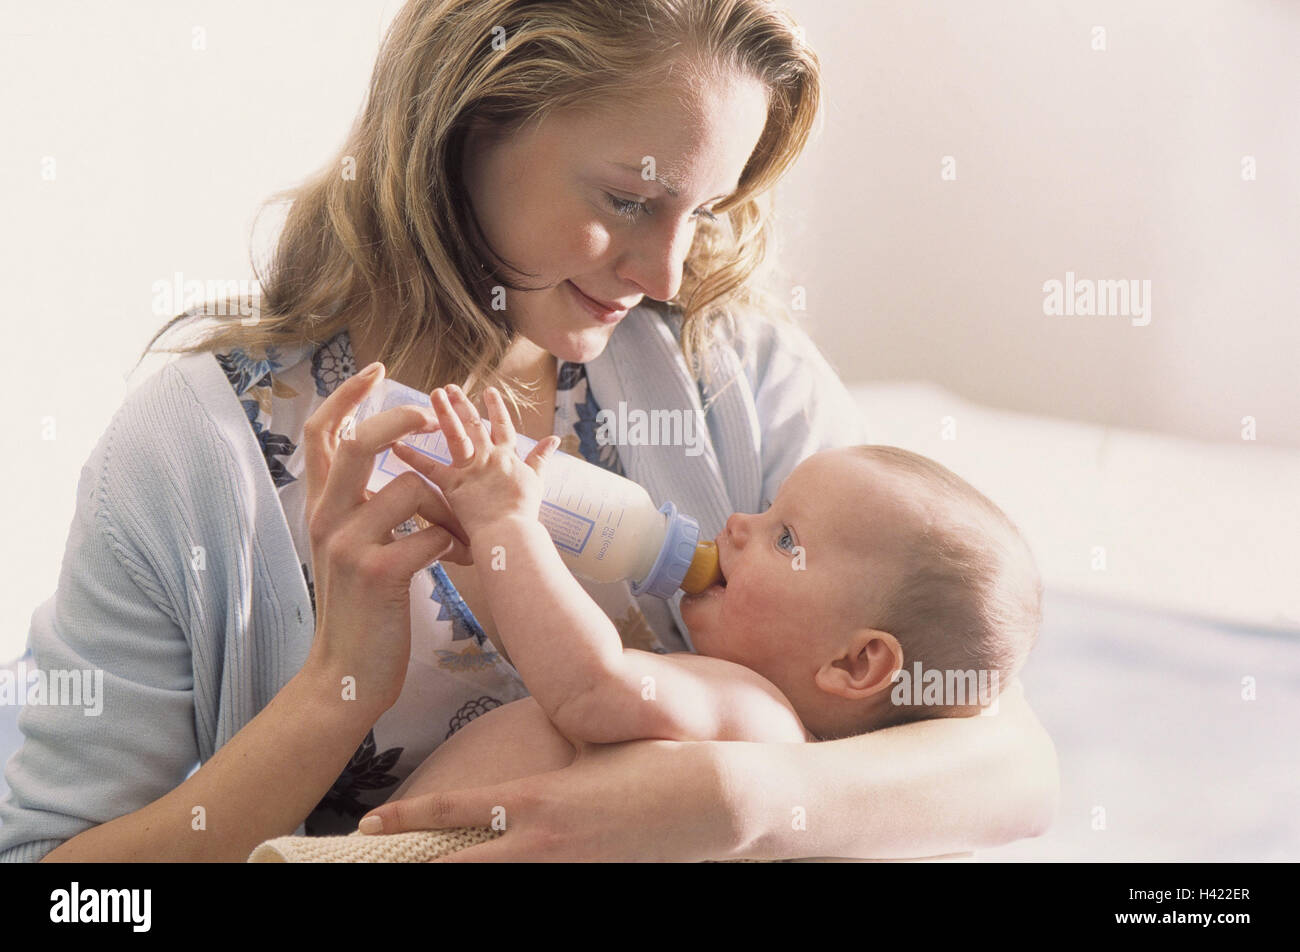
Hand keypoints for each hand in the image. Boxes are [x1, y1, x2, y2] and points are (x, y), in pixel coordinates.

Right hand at [300, 363, 473, 712]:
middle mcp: (326, 519)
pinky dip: (450, 545)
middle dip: (399, 420)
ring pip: (409, 489)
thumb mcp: (348, 547)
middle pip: (357, 443)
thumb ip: (362, 506)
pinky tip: (451, 563)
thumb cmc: (362, 606)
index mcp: (321, 507)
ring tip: (455, 540)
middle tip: (430, 415)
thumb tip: (397, 466)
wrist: (346, 673)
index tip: (378, 368)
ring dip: (445, 508)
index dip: (347, 395)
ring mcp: (348, 546)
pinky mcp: (377, 574)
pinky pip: (429, 535)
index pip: (322, 434)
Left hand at [359, 739, 748, 861]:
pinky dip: (504, 885)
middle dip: (415, 867)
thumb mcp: (591, 752)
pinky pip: (532, 889)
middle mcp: (541, 842)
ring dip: (456, 875)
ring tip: (417, 873)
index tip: (369, 822)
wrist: (711, 800)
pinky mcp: (589, 880)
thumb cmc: (654, 763)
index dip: (406, 818)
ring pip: (490, 883)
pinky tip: (487, 875)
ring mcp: (564, 868)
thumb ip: (549, 765)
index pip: (454, 810)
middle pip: (457, 867)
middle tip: (373, 864)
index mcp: (537, 798)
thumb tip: (518, 772)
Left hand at [391, 384, 559, 542]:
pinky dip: (413, 457)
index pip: (502, 426)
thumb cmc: (524, 511)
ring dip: (445, 413)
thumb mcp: (537, 480)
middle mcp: (489, 456)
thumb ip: (541, 458)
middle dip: (462, 404)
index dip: (496, 408)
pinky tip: (397, 445)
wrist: (510, 532)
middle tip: (450, 387)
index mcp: (507, 456)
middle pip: (475, 424)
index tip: (489, 390)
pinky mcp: (454, 484)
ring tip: (434, 394)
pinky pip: (429, 468)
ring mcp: (471, 469)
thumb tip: (555, 439)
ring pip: (456, 435)